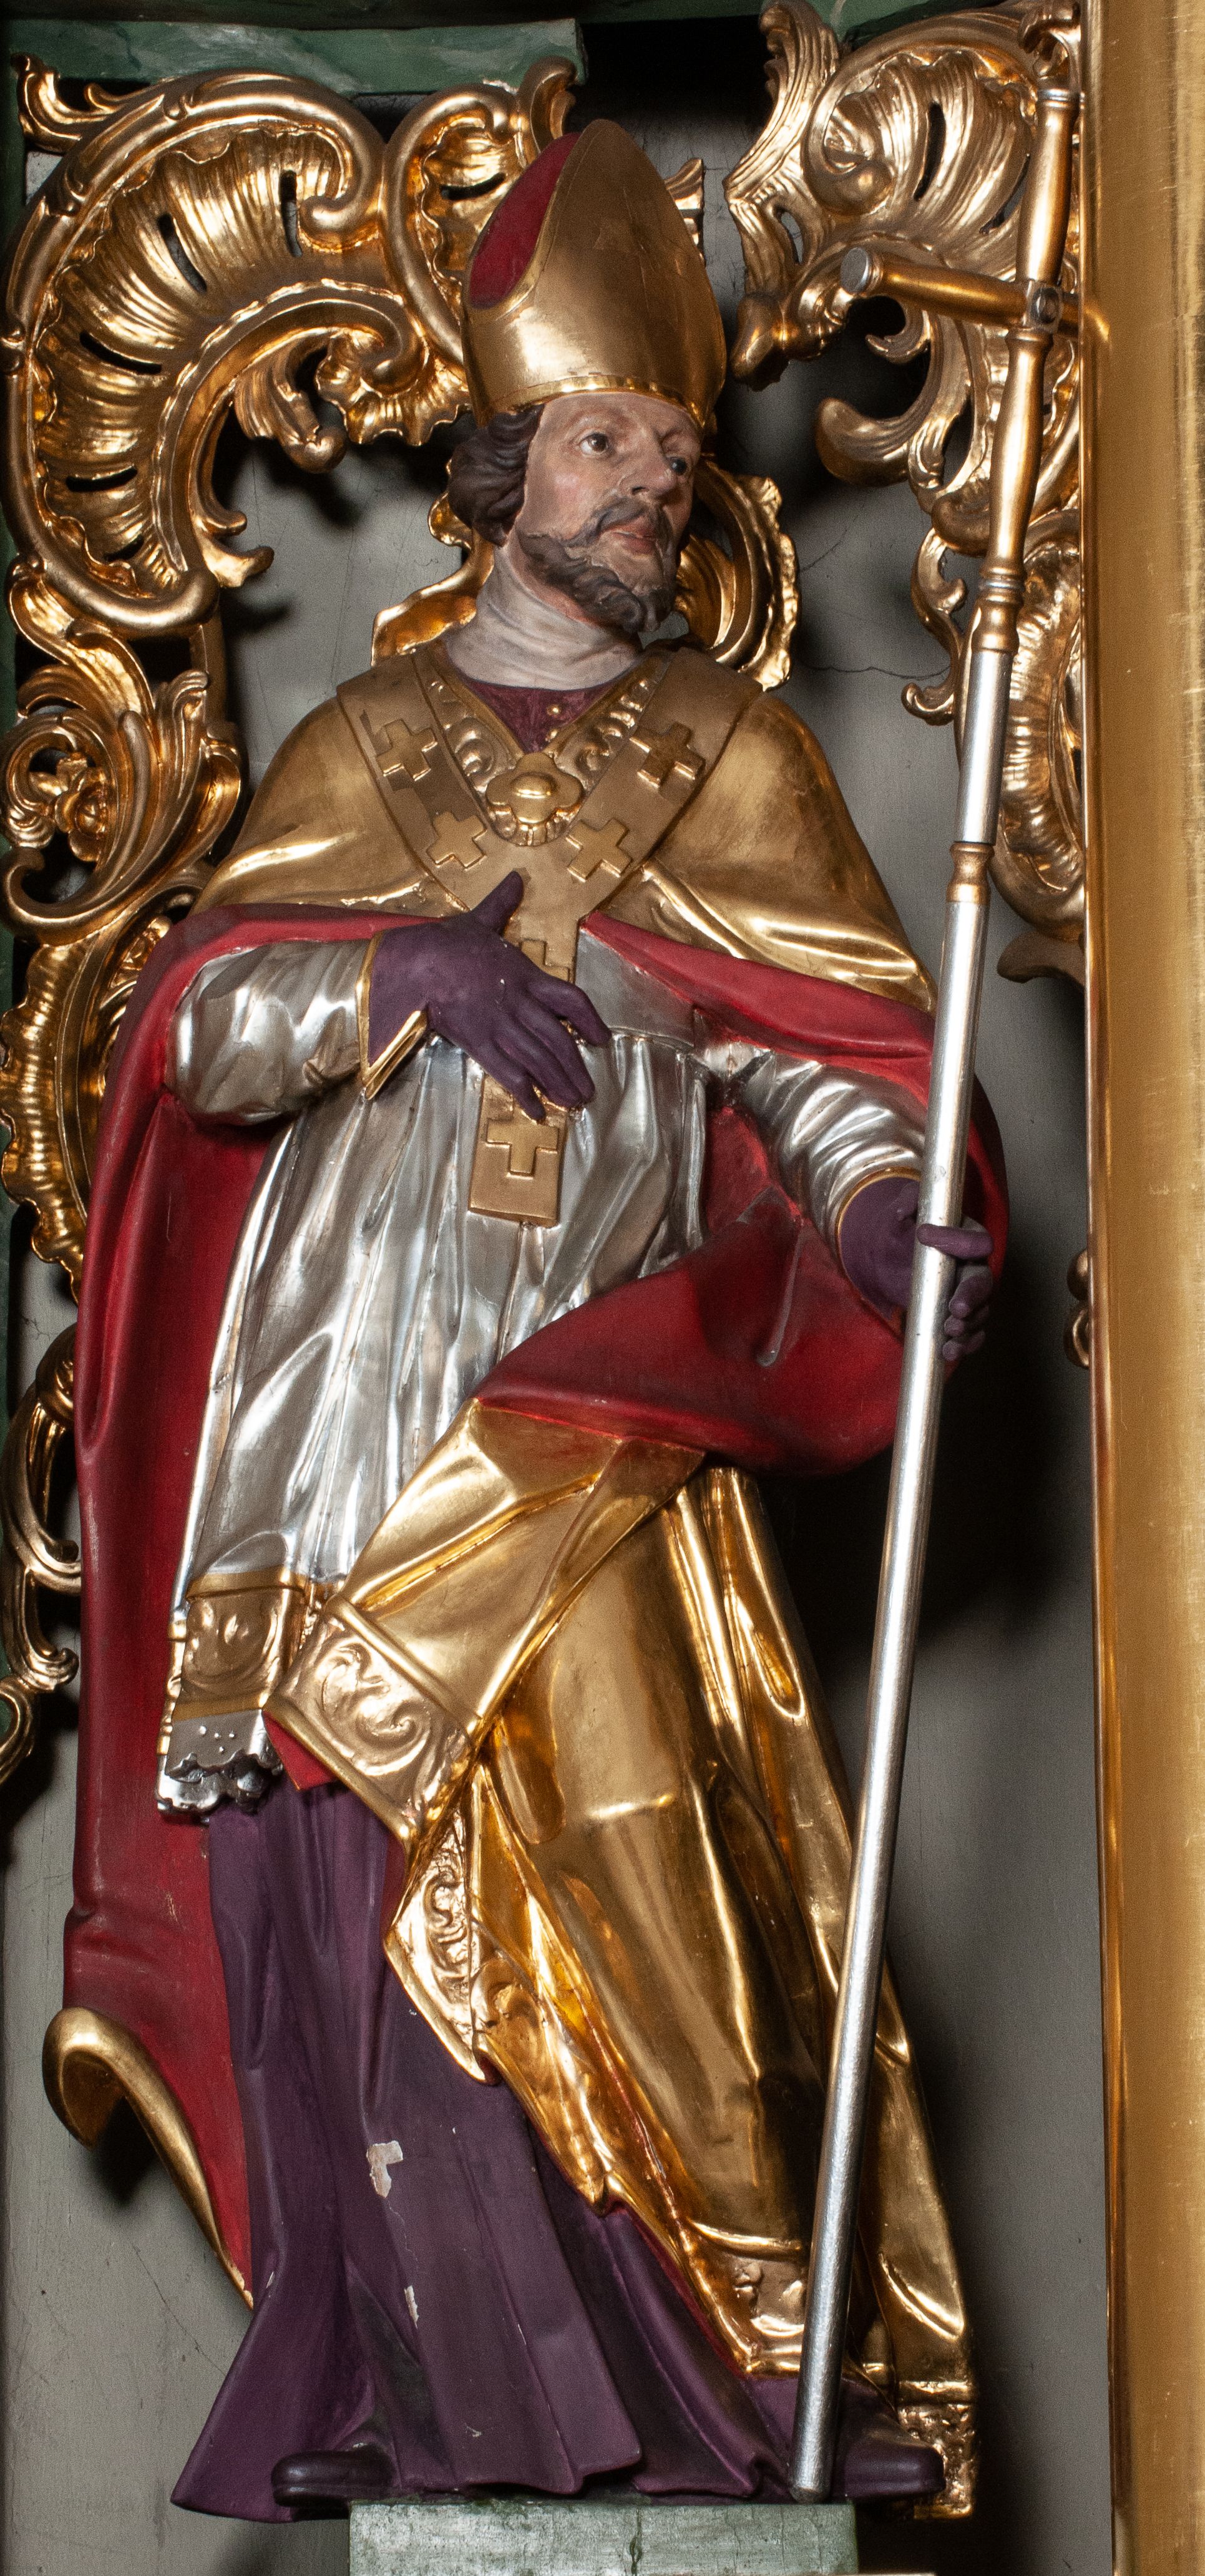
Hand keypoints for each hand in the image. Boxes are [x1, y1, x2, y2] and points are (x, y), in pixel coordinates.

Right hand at [368, 872, 609, 1119]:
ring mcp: (501, 1025)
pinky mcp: (479, 1043)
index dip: (591, 1021)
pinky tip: (537, 1112)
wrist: (416, 963)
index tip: (603, 1039)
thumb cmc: (445, 941)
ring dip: (559, 1083)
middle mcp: (520, 1003)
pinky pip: (509, 1073)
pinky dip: (526, 1094)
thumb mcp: (478, 918)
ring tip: (573, 1102)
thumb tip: (516, 878)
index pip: (571, 999)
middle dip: (576, 1067)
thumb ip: (501, 904)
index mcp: (525, 974)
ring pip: (540, 1060)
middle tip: (588, 1091)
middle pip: (559, 1040)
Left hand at [838, 1175, 992, 1362]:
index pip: (976, 1239)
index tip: (923, 1234)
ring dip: (967, 1326)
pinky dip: (965, 1344)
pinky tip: (949, 1352)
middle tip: (956, 1308)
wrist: (891, 1257)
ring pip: (979, 1312)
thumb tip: (902, 1209)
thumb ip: (906, 1204)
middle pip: (983, 1281)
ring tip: (948, 1332)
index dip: (955, 1239)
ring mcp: (968, 1293)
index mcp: (968, 1236)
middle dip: (971, 1296)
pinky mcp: (960, 1316)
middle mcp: (974, 1266)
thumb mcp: (901, 1212)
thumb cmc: (903, 1230)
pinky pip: (972, 1333)